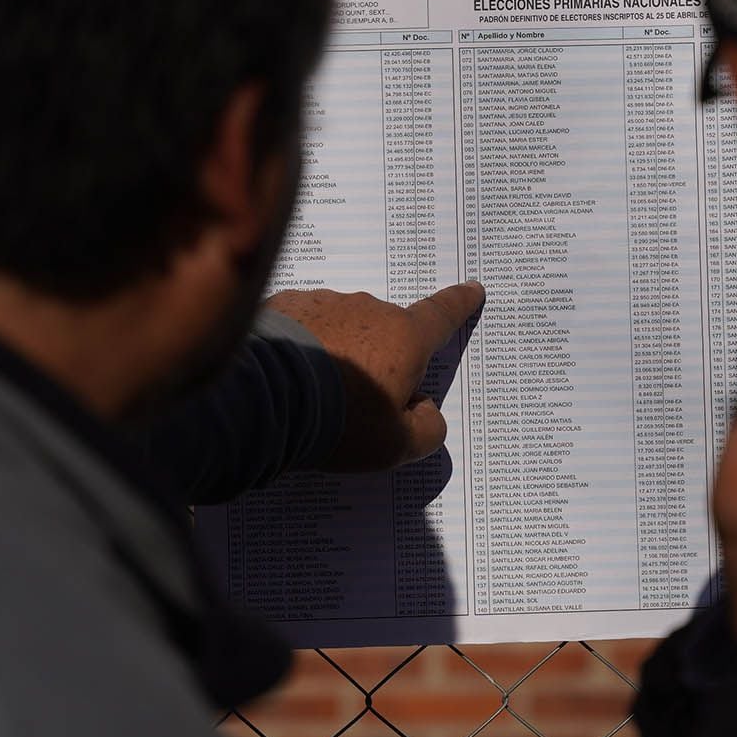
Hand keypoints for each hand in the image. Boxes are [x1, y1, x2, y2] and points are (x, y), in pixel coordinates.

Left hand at [264, 282, 485, 471]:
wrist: (264, 397)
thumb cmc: (338, 422)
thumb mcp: (394, 445)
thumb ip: (426, 430)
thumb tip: (426, 411)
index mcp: (405, 339)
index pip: (442, 316)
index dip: (459, 304)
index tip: (472, 290)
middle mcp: (369, 310)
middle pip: (386, 331)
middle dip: (380, 359)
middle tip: (357, 402)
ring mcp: (325, 303)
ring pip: (343, 326)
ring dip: (339, 350)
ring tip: (315, 392)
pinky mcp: (286, 305)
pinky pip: (304, 323)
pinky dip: (303, 344)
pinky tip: (289, 375)